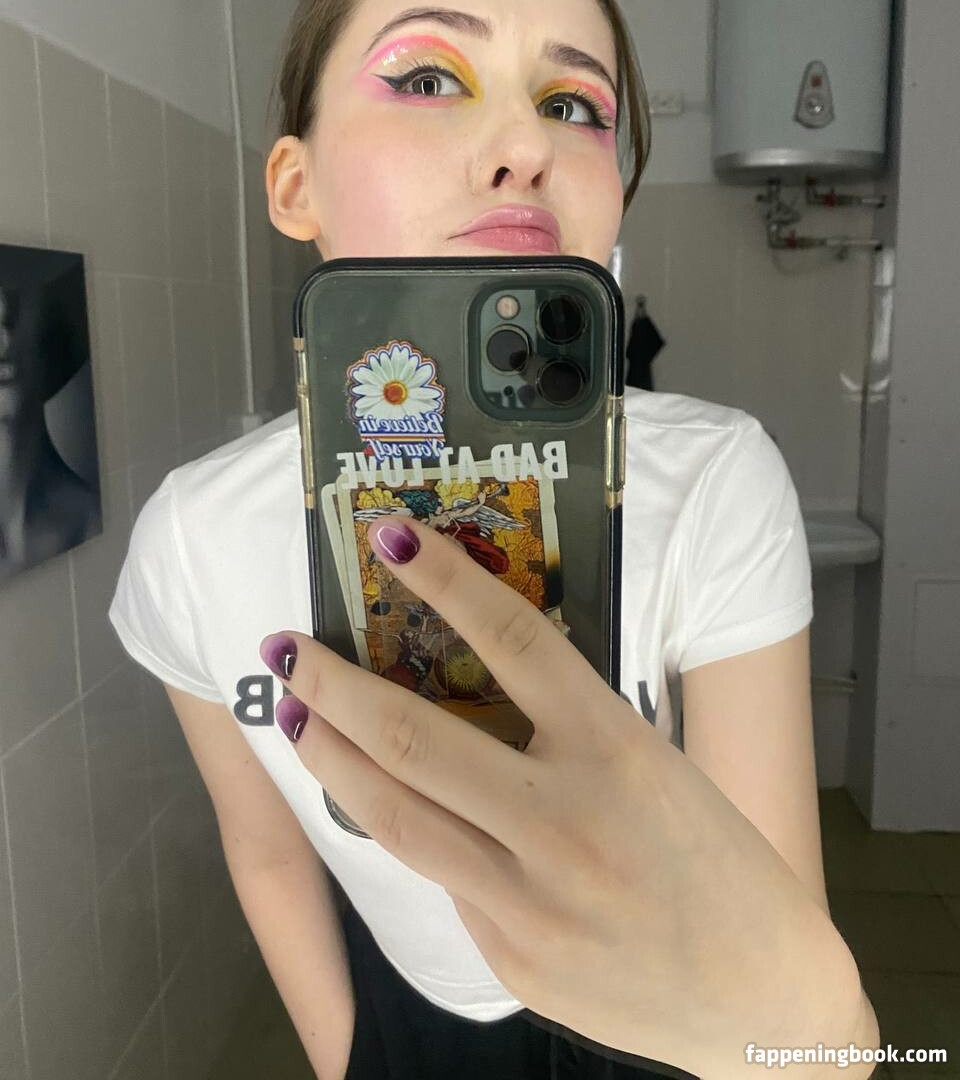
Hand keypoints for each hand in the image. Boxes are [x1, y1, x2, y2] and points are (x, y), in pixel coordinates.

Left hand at [259, 514, 836, 1073]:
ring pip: (396, 815)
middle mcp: (564, 820)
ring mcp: (529, 899)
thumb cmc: (719, 864)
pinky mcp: (510, 957)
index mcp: (618, 751)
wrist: (761, 1002)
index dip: (446, 581)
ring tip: (292, 717)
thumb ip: (569, 737)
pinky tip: (391, 808)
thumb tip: (475, 700)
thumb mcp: (656, 769)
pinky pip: (443, 879)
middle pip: (415, 737)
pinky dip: (411, 832)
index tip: (392, 537)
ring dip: (331, 758)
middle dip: (334, 685)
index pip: (515, 640)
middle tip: (286, 646)